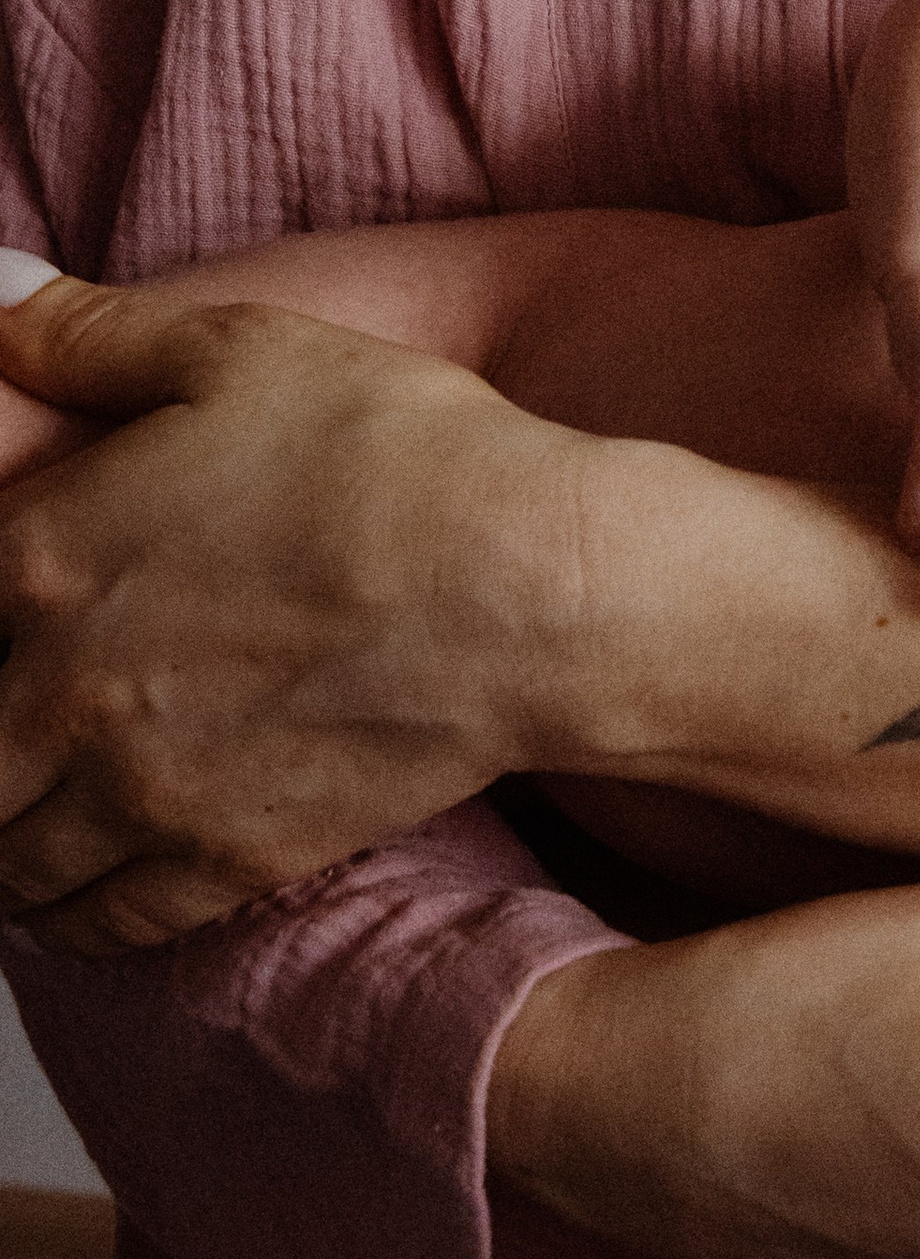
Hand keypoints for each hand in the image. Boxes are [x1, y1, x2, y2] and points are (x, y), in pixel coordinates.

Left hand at [0, 269, 627, 951]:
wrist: (528, 586)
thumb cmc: (399, 455)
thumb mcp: (240, 346)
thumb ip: (87, 332)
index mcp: (40, 556)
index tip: (10, 618)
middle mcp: (60, 690)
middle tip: (23, 712)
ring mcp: (136, 792)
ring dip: (3, 829)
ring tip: (32, 799)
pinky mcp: (217, 866)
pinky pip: (86, 925)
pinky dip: (64, 911)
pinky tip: (81, 873)